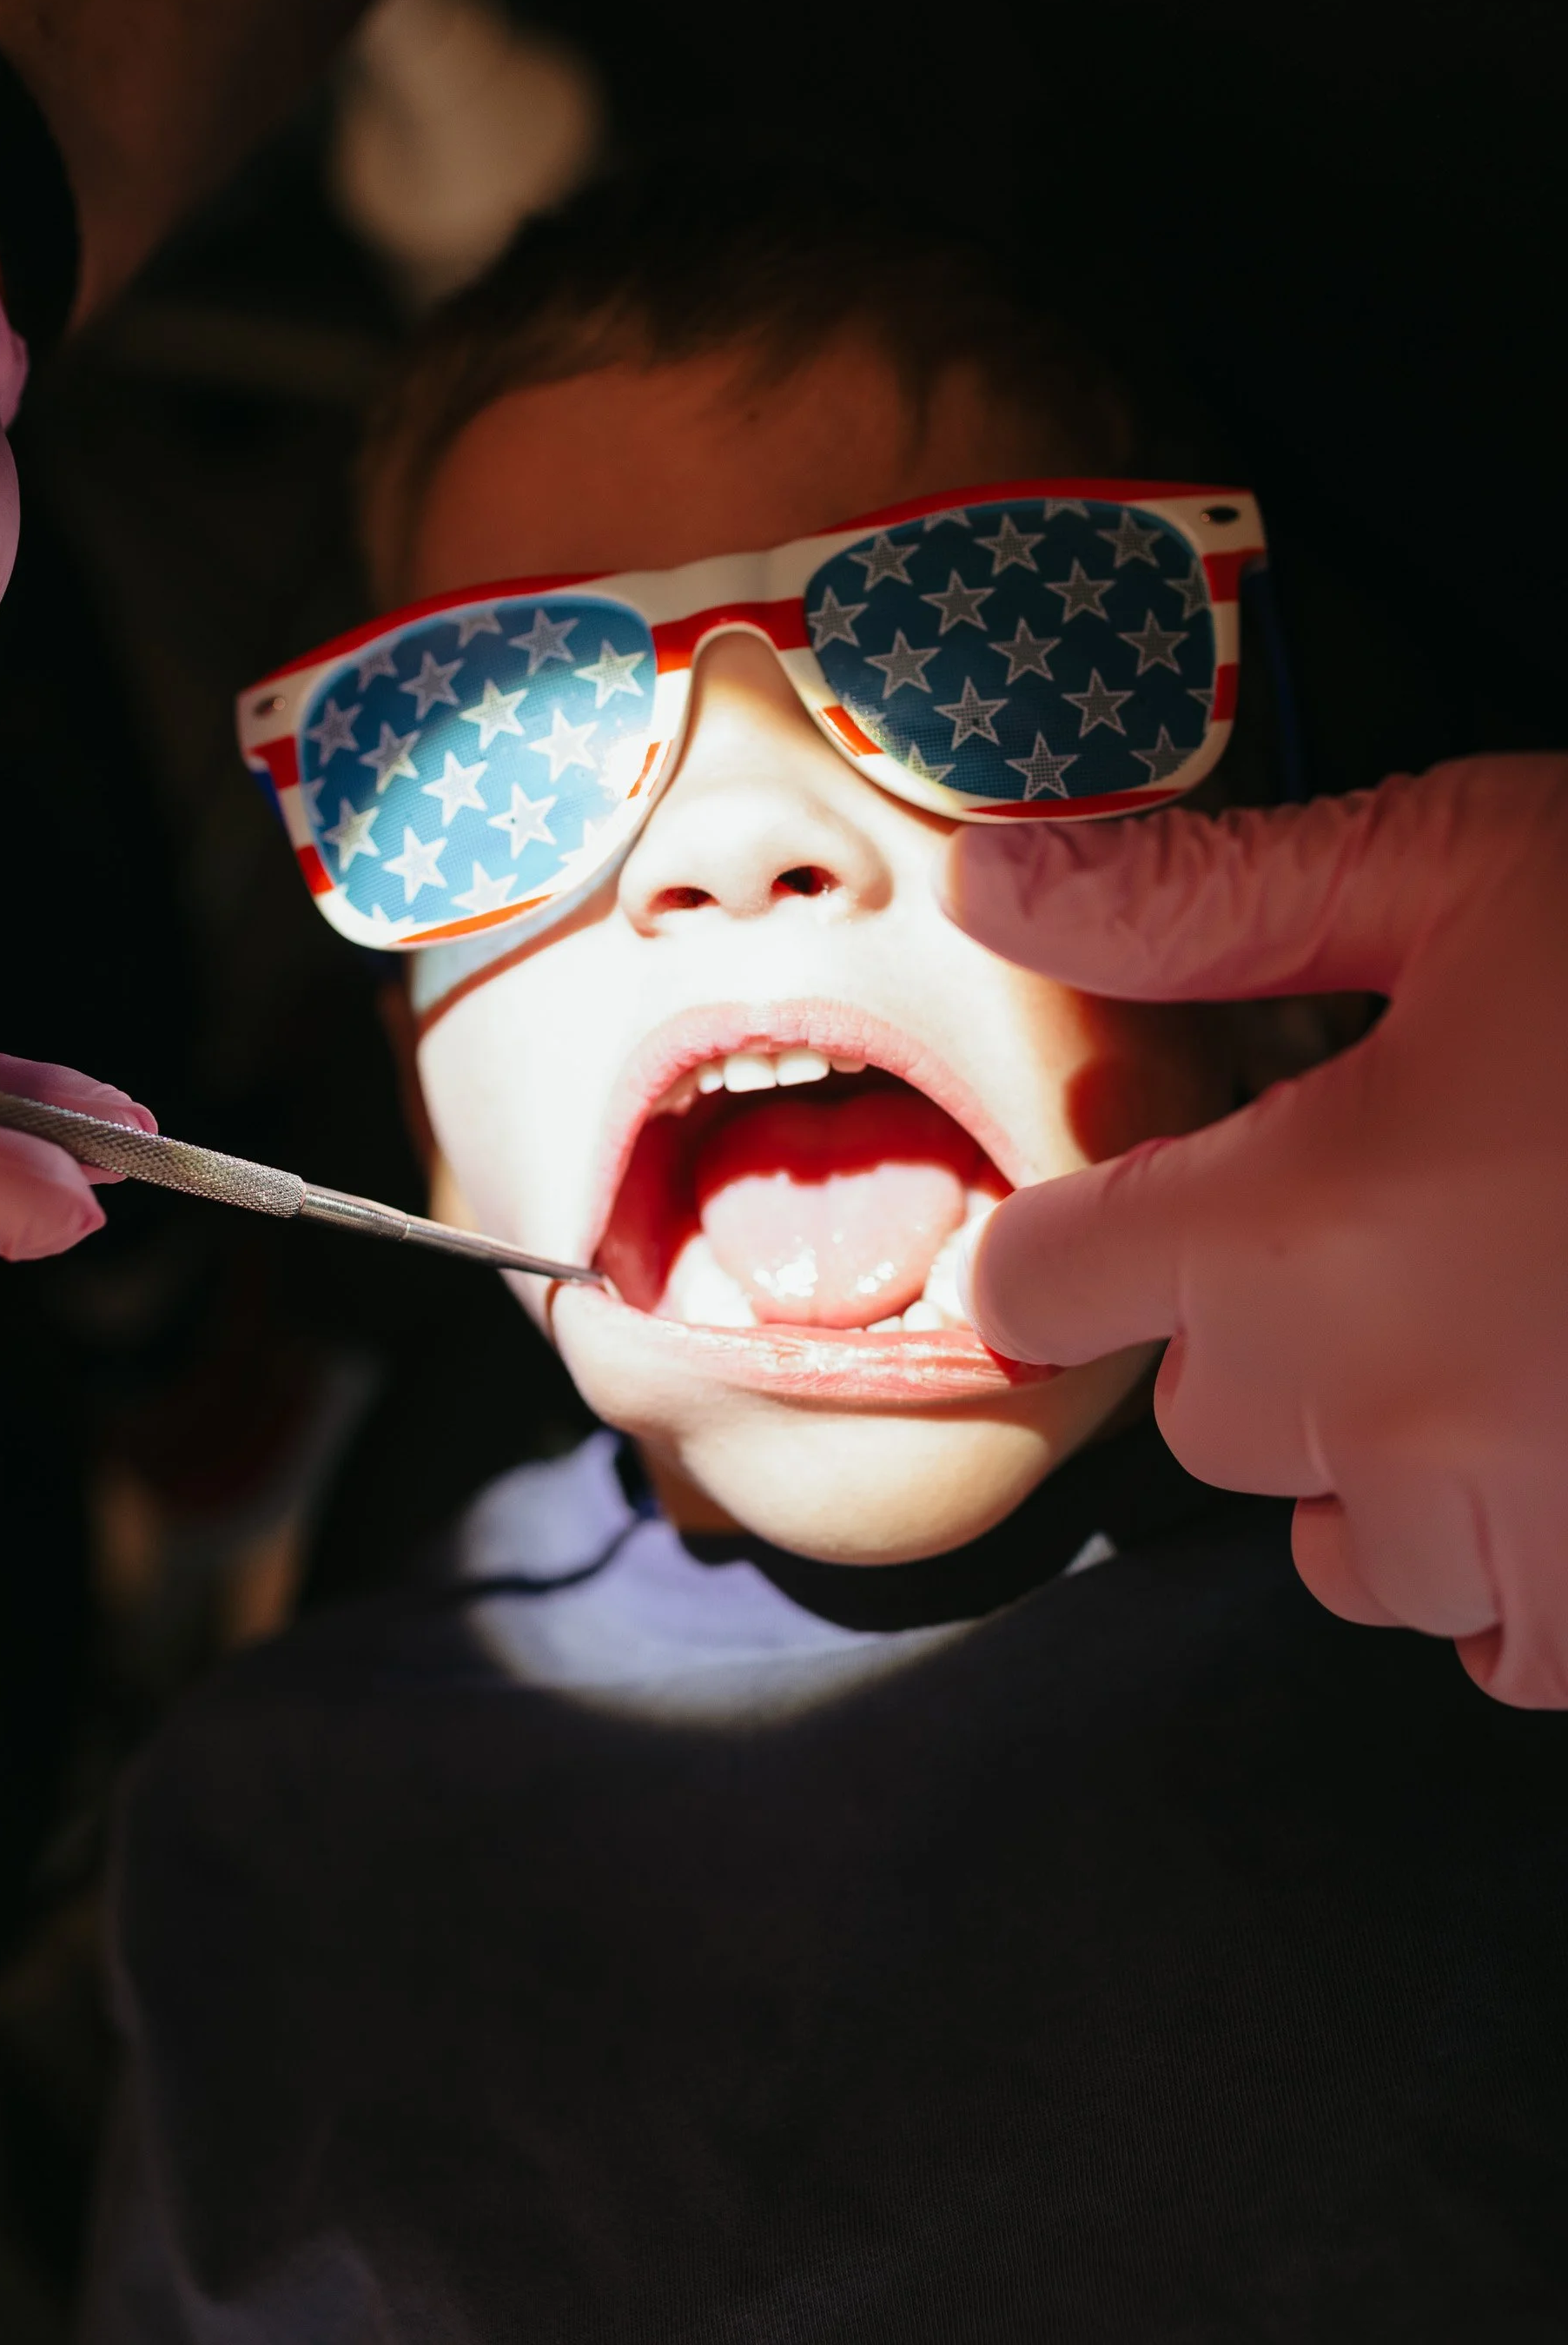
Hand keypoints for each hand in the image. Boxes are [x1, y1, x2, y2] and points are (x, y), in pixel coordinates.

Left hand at [944, 757, 1567, 1707]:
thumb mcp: (1464, 868)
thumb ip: (1204, 904)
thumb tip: (994, 886)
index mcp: (1300, 1226)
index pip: (1042, 1282)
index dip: (1067, 1225)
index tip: (1135, 1191)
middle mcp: (1384, 1414)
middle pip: (1199, 1410)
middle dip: (1257, 1314)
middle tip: (1399, 1200)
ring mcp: (1527, 1535)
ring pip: (1345, 1540)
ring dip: (1389, 1448)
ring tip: (1512, 1315)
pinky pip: (1504, 1640)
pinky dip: (1514, 1558)